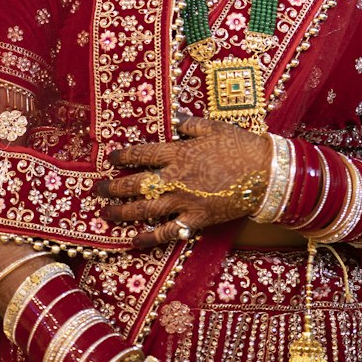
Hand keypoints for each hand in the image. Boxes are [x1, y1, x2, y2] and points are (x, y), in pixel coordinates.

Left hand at [97, 116, 271, 250]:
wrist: (264, 173)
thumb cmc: (240, 145)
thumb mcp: (213, 126)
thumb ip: (189, 125)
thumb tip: (174, 120)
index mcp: (178, 152)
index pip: (141, 154)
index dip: (123, 156)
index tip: (111, 158)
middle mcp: (174, 178)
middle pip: (135, 184)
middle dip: (113, 187)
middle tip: (97, 189)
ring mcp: (183, 202)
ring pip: (144, 209)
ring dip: (121, 211)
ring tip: (105, 212)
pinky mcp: (195, 220)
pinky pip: (166, 232)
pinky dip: (147, 238)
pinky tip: (132, 240)